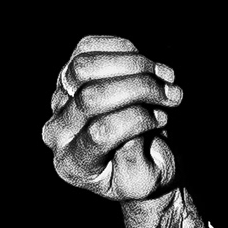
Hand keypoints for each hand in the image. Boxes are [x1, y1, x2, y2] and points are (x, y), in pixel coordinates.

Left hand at [42, 34, 181, 202]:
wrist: (134, 158)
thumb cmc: (141, 174)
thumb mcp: (143, 180)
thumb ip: (134, 160)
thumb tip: (134, 124)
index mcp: (73, 165)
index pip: (98, 133)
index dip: (136, 119)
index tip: (162, 119)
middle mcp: (58, 132)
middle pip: (90, 96)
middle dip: (139, 88)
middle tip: (170, 93)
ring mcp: (59, 99)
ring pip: (85, 65)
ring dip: (133, 64)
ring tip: (164, 77)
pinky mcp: (68, 72)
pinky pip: (89, 47)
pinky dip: (124, 49)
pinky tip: (147, 65)